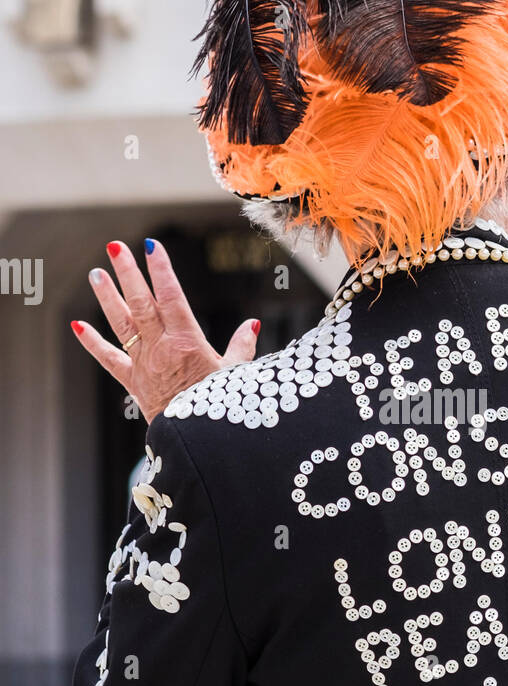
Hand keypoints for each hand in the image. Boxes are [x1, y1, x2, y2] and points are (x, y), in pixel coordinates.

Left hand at [71, 238, 260, 423]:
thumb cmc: (219, 406)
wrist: (195, 440)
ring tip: (96, 273)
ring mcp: (143, 363)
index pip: (172, 296)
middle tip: (115, 247)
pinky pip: (109, 359)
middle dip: (127, 272)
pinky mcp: (132, 381)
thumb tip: (252, 324)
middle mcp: (161, 347)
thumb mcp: (235, 373)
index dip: (161, 269)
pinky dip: (92, 342)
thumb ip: (242, 346)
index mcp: (187, 341)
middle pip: (141, 303)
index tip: (151, 245)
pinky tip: (78, 325)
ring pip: (121, 323)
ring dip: (107, 297)